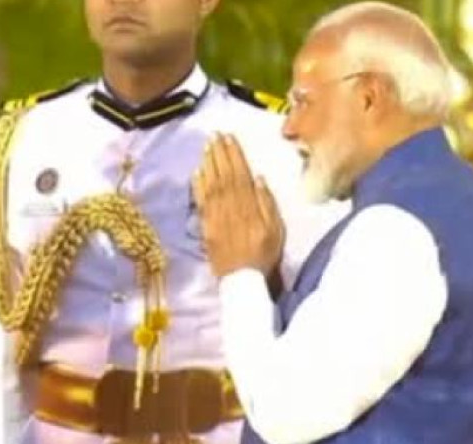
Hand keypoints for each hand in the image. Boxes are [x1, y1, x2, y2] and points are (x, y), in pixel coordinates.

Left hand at [193, 133, 284, 276]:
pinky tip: (196, 172)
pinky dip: (197, 185)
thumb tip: (258, 177)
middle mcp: (229, 206)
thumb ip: (266, 202)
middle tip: (215, 134)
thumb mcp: (276, 229)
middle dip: (219, 152)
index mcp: (248, 205)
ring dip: (208, 163)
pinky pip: (200, 200)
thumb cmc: (263, 255)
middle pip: (223, 174)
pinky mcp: (205, 225)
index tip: (230, 137)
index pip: (239, 173)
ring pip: (210, 183)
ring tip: (207, 146)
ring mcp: (214, 215)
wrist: (242, 280)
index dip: (234, 154)